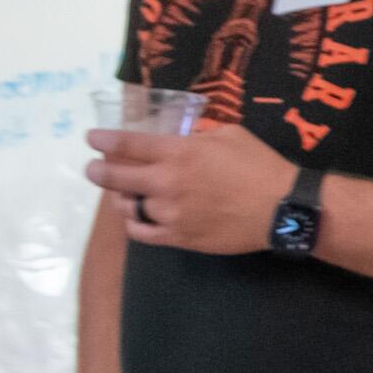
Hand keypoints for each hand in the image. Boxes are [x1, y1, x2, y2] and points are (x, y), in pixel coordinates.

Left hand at [86, 123, 295, 253]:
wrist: (281, 209)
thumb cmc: (258, 165)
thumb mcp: (229, 134)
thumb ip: (198, 135)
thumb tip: (183, 138)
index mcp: (179, 152)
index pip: (129, 144)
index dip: (105, 140)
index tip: (91, 138)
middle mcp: (167, 182)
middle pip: (118, 177)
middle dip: (99, 171)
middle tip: (92, 169)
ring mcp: (171, 213)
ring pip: (129, 207)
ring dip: (122, 199)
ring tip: (124, 195)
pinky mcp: (179, 237)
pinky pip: (143, 233)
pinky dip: (134, 224)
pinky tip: (137, 217)